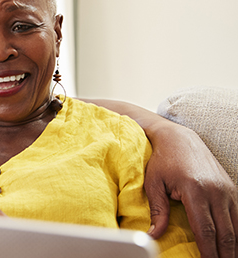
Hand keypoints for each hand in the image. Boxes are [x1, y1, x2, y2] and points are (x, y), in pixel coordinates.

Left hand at [145, 123, 237, 257]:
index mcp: (195, 190)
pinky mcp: (230, 188)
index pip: (205, 230)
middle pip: (225, 233)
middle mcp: (216, 191)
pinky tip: (232, 245)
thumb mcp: (153, 183)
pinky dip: (236, 232)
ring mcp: (226, 189)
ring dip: (233, 246)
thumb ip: (157, 211)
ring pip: (235, 226)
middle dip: (224, 254)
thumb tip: (154, 235)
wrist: (178, 138)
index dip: (208, 252)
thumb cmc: (162, 160)